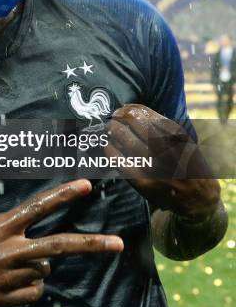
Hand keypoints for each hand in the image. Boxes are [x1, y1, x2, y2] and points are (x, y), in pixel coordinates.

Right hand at [0, 179, 122, 306]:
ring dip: (35, 269)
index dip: (63, 195)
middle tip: (118, 244)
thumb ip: (1, 234)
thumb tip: (24, 244)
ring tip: (9, 265)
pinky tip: (6, 286)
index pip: (38, 207)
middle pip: (57, 246)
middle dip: (90, 245)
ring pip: (43, 273)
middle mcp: (7, 252)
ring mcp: (7, 279)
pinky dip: (26, 289)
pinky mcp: (1, 301)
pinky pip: (31, 294)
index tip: (86, 186)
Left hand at [105, 105, 220, 218]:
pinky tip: (109, 145)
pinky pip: (119, 160)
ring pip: (124, 139)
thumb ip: (162, 126)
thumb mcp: (184, 140)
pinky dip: (110, 150)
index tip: (123, 109)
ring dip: (113, 130)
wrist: (197, 196)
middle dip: (119, 117)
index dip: (129, 109)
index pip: (144, 113)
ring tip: (110, 129)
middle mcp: (165, 147)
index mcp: (176, 134)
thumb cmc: (187, 163)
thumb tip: (131, 111)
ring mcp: (153, 165)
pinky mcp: (142, 181)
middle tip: (114, 118)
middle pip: (132, 122)